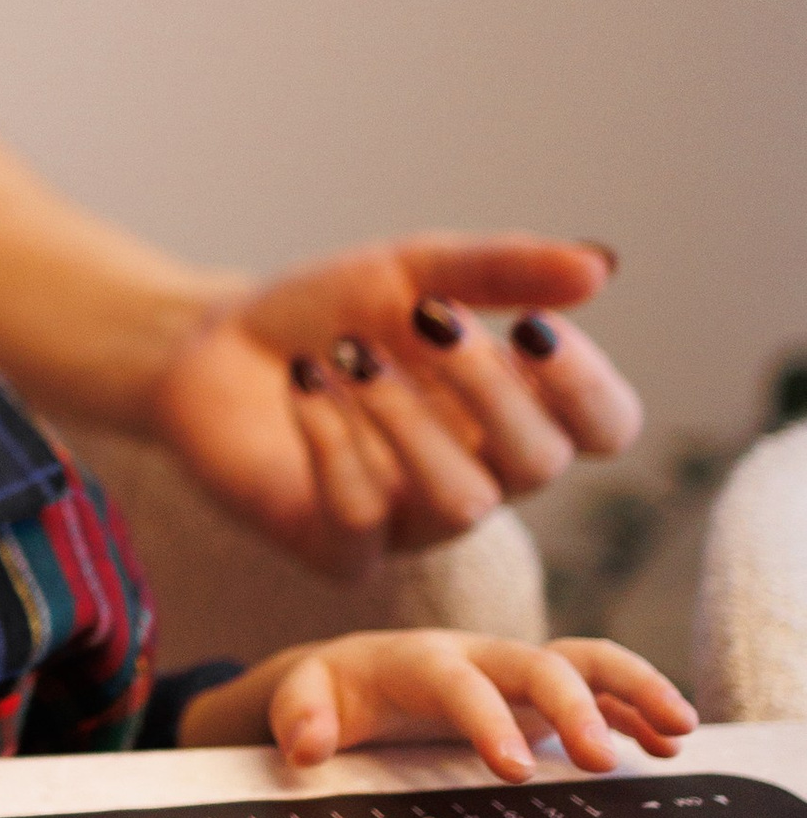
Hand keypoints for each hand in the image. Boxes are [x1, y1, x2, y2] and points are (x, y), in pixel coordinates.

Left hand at [153, 235, 640, 568]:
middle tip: (426, 319)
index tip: (533, 327)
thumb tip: (601, 265)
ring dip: (409, 417)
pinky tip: (305, 384)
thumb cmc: (328, 314)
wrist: (211, 346)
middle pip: (539, 463)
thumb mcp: (414, 271)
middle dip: (486, 385)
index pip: (605, 427)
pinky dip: (336, 445)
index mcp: (516, 412)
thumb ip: (502, 269)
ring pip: (461, 501)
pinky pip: (363, 522)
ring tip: (350, 354)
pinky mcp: (339, 551)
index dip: (587, 385)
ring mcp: (412, 523)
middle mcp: (481, 476)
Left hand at [196, 630, 694, 783]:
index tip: (514, 769)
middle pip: (540, 665)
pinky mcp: (537, 694)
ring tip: (680, 728)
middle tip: (602, 763)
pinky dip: (633, 710)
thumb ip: (300, 716)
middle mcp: (480, 657)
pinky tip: (667, 743)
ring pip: (585, 662)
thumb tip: (307, 747)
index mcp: (421, 660)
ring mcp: (514, 672)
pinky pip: (597, 689)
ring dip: (634, 687)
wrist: (354, 670)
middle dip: (574, 707)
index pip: (461, 684)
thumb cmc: (331, 689)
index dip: (487, 721)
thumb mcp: (301, 698)